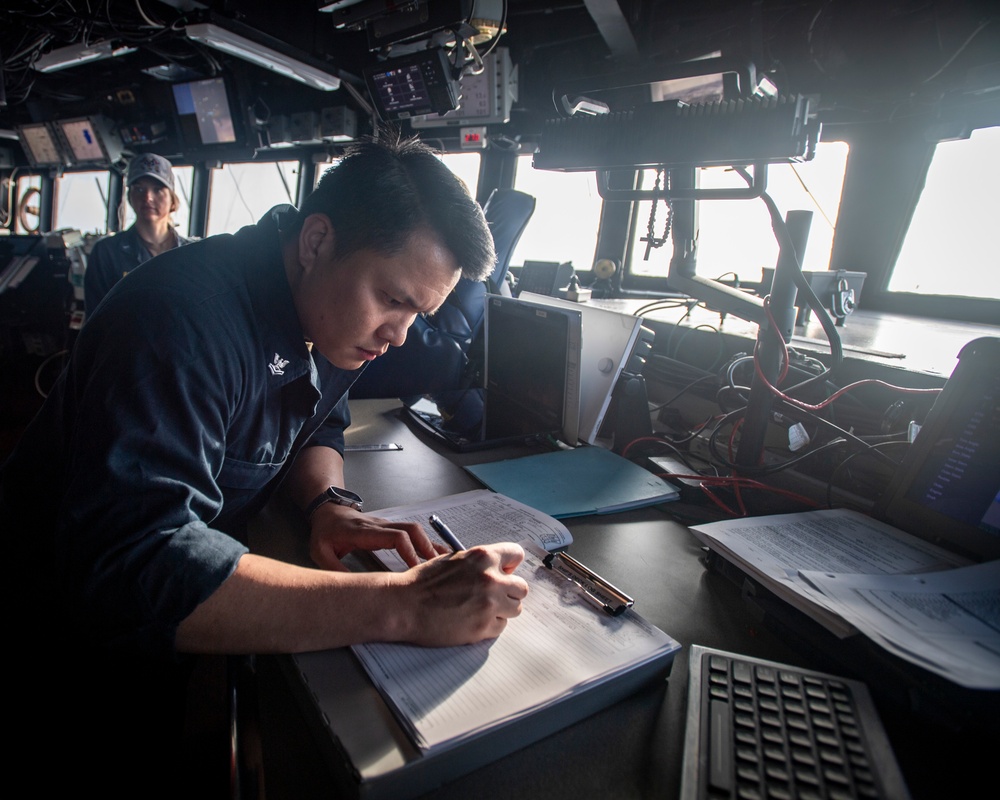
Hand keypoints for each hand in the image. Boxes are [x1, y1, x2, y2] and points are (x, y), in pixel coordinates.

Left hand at [309, 503, 445, 570]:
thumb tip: (352, 589)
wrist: (327, 511)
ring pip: (415, 529)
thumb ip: (334, 569)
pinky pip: (412, 532)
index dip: (409, 551)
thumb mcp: (320, 552)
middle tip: (435, 568)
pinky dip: (426, 542)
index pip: (395, 536)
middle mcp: (379, 525)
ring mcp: (386, 524)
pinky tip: (437, 553)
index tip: (414, 569)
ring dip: (429, 545)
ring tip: (444, 562)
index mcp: (364, 531)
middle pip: (411, 530)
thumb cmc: (324, 532)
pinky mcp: (390, 527)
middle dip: (426, 548)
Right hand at [395, 542, 528, 645]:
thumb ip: (479, 563)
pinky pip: (500, 627)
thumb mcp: (453, 560)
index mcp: (483, 557)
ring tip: (480, 609)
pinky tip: (472, 621)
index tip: (505, 572)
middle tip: (493, 596)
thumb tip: (499, 568)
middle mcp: (491, 579)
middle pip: (521, 588)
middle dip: (509, 592)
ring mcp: (489, 605)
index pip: (516, 554)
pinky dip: (490, 626)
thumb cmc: (423, 582)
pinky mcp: (483, 628)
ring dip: (502, 610)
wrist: (404, 605)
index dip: (510, 565)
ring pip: (515, 609)